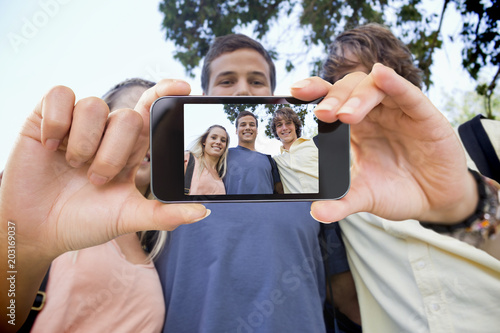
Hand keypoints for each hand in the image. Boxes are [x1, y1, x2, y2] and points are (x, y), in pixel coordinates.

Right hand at [0, 79, 207, 262]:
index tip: (184, 87)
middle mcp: (107, 132)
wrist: (37, 230)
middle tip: (96, 179)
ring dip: (85, 143)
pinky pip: (60, 95)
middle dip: (113, 154)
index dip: (166, 94)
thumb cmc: (84, 222)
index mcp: (131, 149)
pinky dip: (57, 121)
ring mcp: (77, 123)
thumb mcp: (127, 218)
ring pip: (95, 106)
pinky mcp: (46, 118)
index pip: (152, 111)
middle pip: (127, 116)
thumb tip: (203, 212)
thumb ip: (163, 214)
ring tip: (73, 167)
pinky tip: (50, 146)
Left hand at [291, 63, 477, 223]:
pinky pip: (408, 93)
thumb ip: (342, 203)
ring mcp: (398, 111)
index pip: (332, 101)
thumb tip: (316, 212)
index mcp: (355, 128)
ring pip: (374, 87)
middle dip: (333, 97)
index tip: (294, 92)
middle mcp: (374, 114)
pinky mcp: (423, 115)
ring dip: (357, 96)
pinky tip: (382, 75)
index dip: (315, 92)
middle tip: (323, 115)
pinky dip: (394, 83)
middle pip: (349, 89)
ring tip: (345, 115)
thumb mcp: (365, 197)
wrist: (435, 201)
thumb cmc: (397, 191)